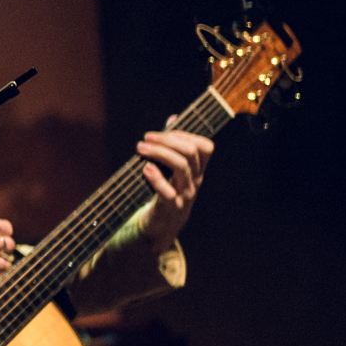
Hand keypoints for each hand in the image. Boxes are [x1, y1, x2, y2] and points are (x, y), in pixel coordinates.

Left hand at [136, 123, 213, 251]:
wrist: (162, 227)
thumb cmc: (165, 192)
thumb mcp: (171, 170)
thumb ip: (172, 145)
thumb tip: (173, 118)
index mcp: (196, 171)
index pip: (205, 147)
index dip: (186, 135)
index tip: (164, 132)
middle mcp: (194, 181)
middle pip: (191, 152)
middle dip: (167, 140)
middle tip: (146, 137)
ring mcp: (184, 195)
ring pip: (181, 167)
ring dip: (159, 153)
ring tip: (140, 148)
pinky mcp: (170, 208)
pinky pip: (167, 192)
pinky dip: (156, 178)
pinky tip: (145, 169)